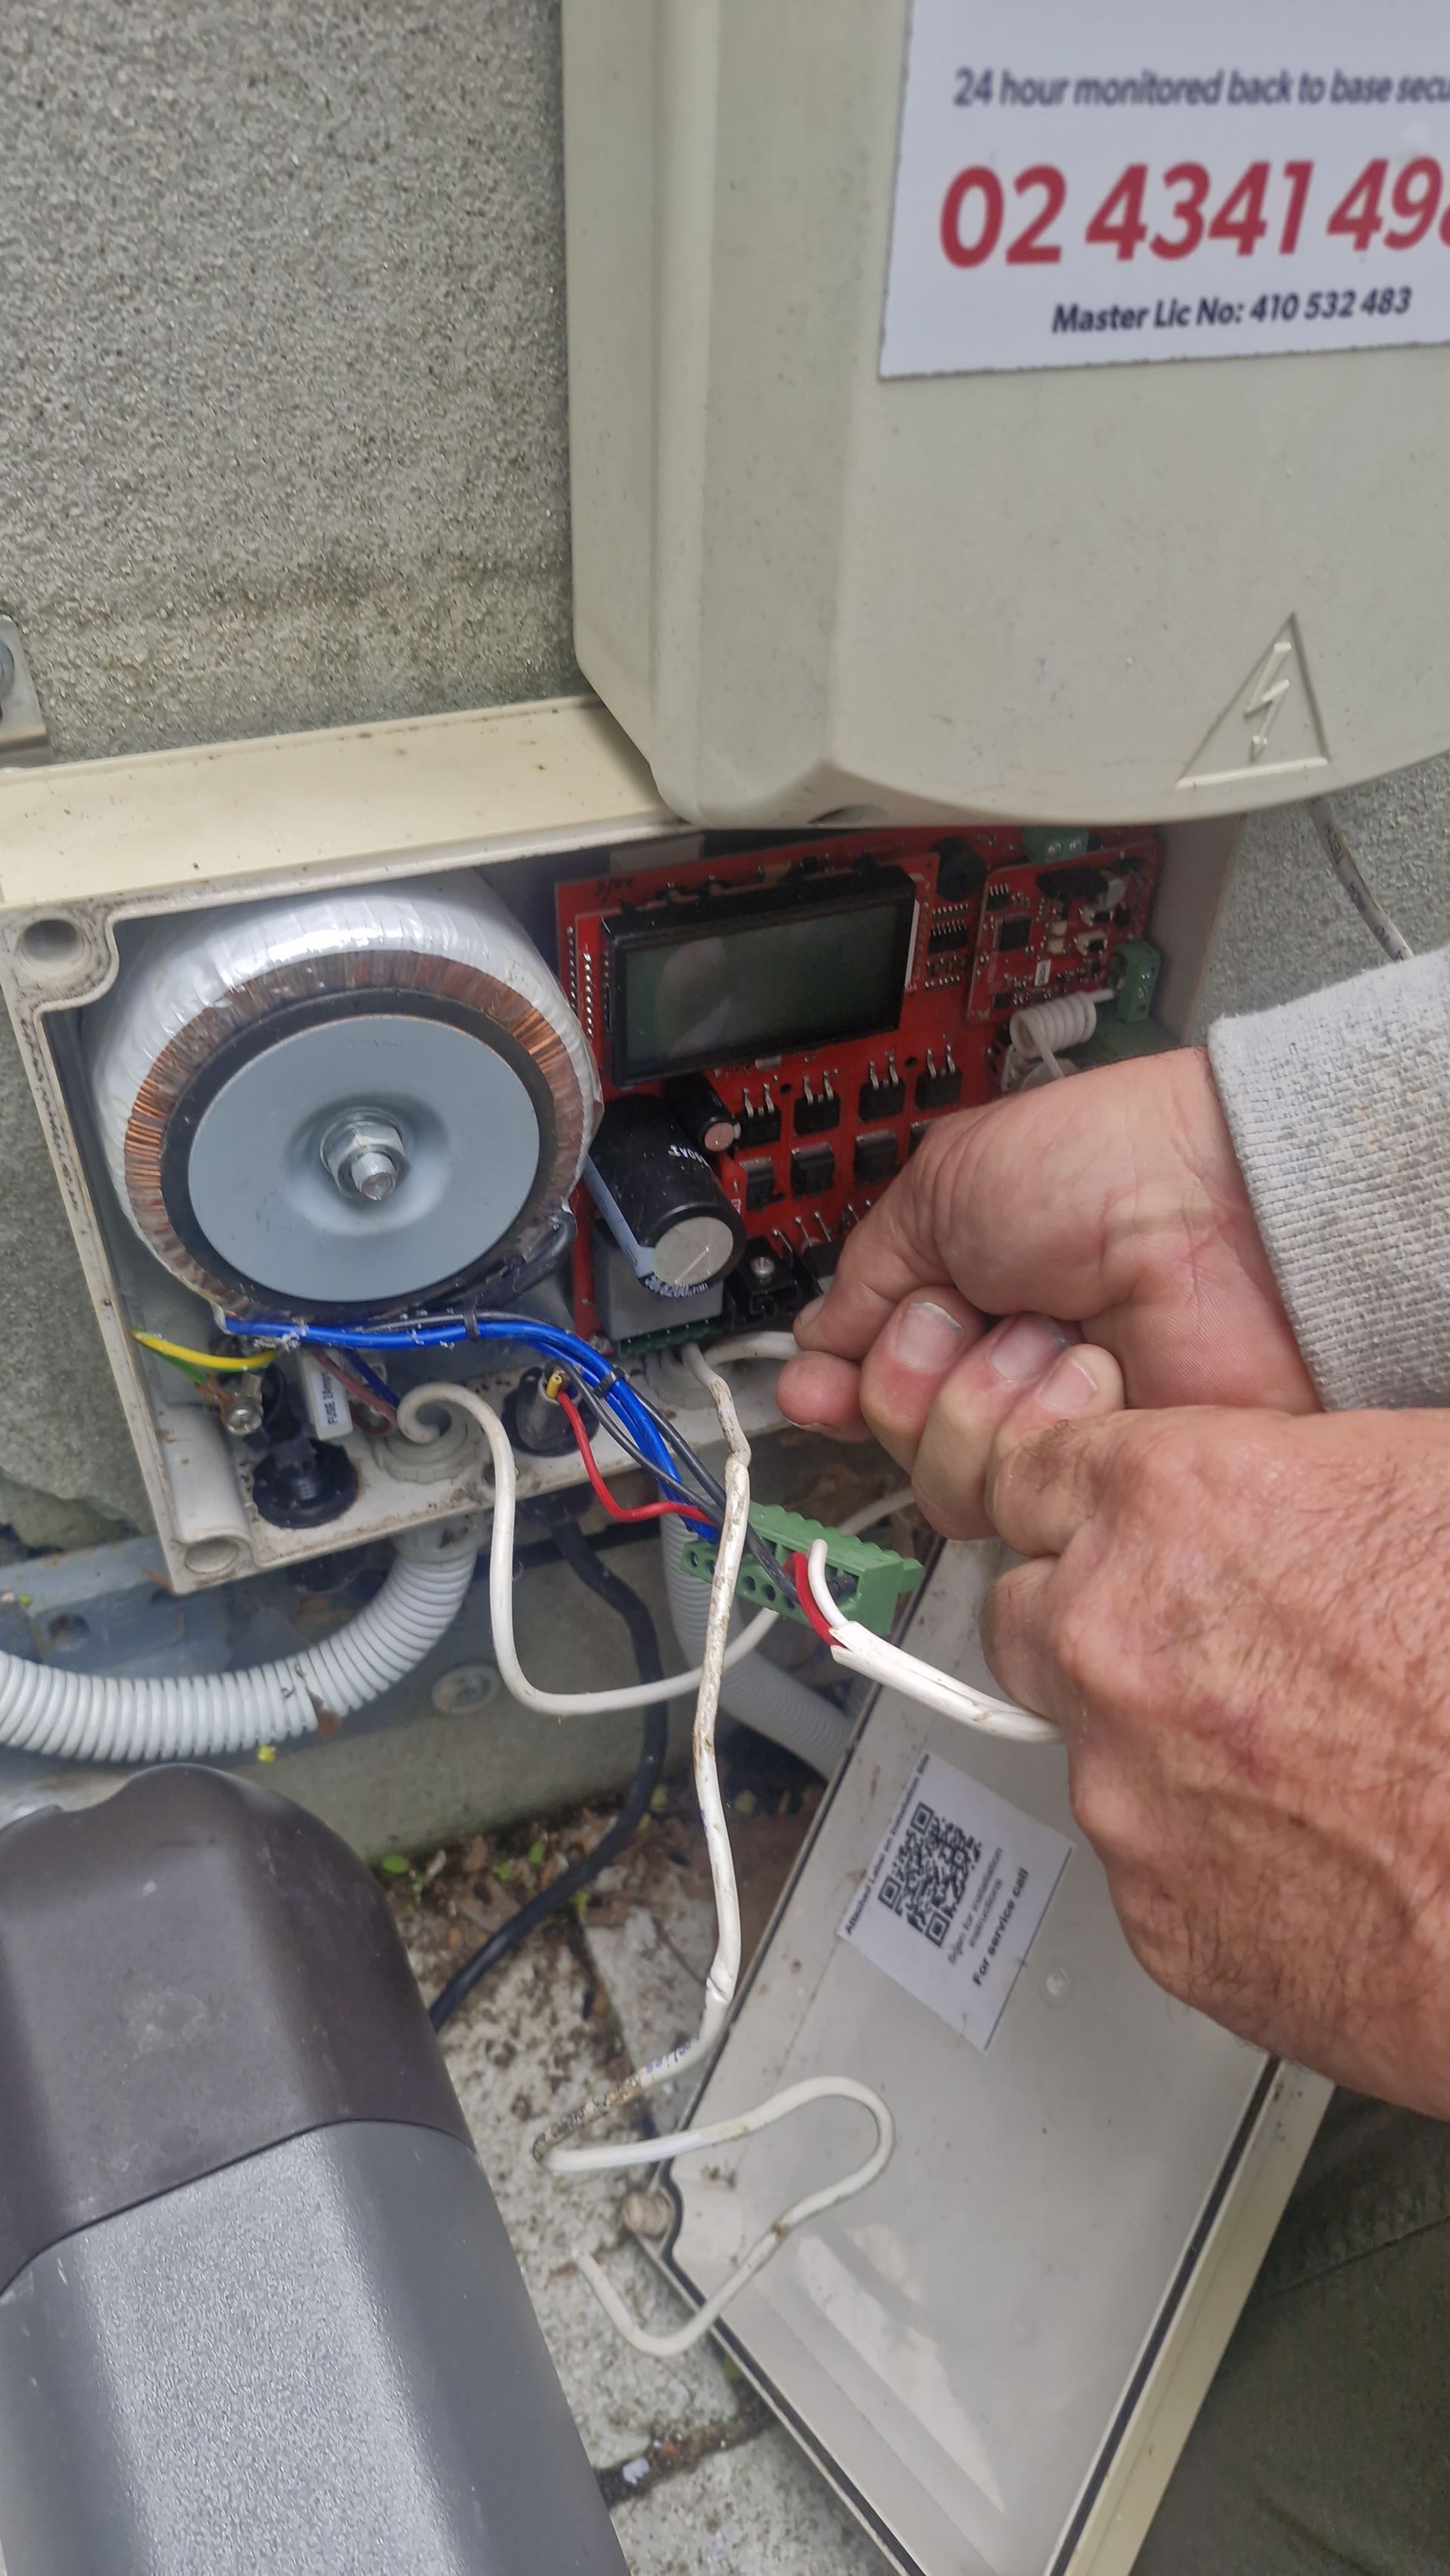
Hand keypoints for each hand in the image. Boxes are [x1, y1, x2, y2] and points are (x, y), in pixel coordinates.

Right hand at [778, 1050, 1317, 1535]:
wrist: (1216, 1203)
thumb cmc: (1101, 1165)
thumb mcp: (942, 1189)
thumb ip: (866, 1275)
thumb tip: (817, 1346)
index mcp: (964, 1300)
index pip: (868, 1381)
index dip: (838, 1390)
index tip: (817, 1388)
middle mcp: (1004, 1371)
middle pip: (894, 1438)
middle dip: (911, 1373)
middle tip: (968, 1314)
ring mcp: (1058, 1427)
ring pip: (946, 1481)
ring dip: (981, 1397)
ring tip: (1049, 1335)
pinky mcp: (1109, 1475)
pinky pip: (1024, 1500)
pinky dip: (1046, 1426)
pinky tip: (1092, 1373)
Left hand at [981, 1391, 1449, 2114]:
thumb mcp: (1422, 1476)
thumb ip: (1293, 1467)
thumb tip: (1275, 1468)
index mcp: (1173, 1510)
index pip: (1031, 1477)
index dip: (1082, 1503)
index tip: (1109, 1524)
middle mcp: (1116, 1647)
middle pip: (1026, 1614)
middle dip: (1091, 1619)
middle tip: (1202, 1639)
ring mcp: (1126, 1796)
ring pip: (1086, 1749)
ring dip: (1160, 1745)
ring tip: (1307, 1756)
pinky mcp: (1161, 1925)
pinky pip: (1150, 1868)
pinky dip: (1210, 1856)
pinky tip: (1317, 1841)